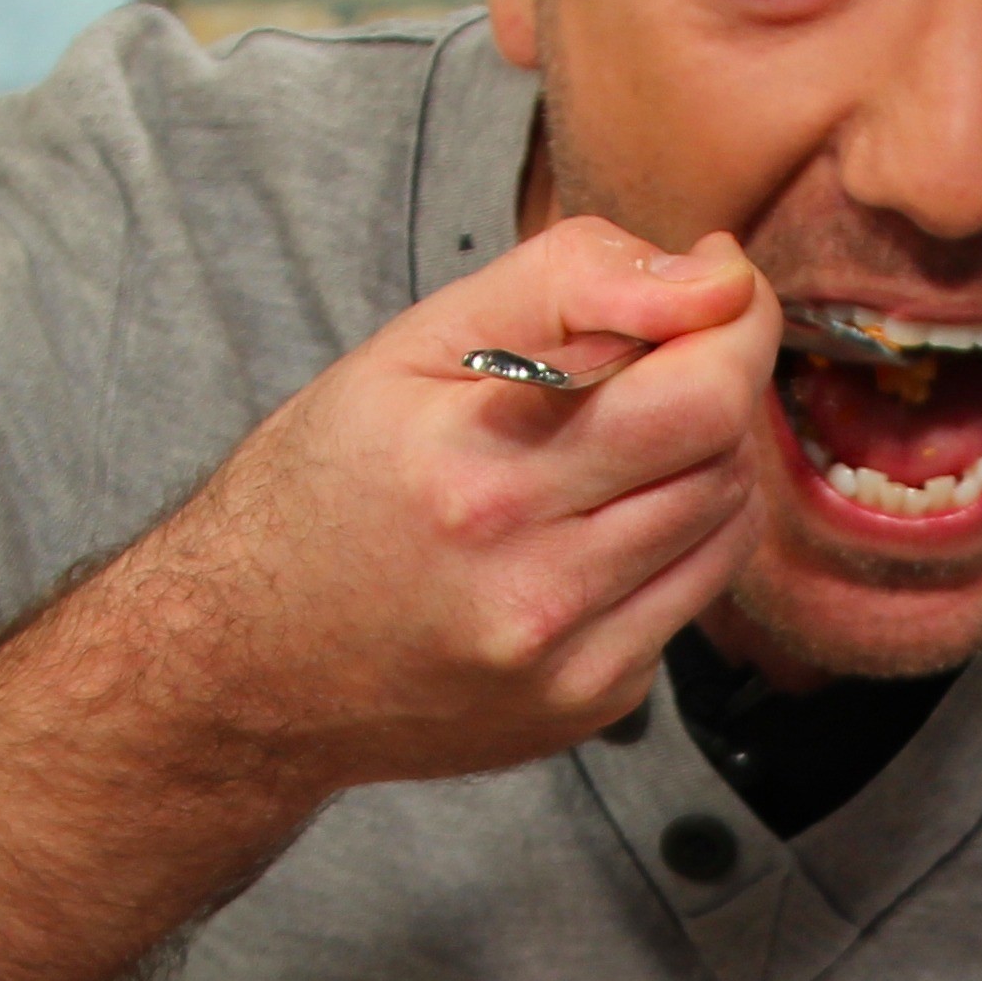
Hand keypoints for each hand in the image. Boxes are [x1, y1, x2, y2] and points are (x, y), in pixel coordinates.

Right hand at [119, 214, 780, 792]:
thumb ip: (568, 283)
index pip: (694, 392)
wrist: (247, 666)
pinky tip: (598, 523)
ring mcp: (564, 659)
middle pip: (724, 455)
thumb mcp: (410, 343)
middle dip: (724, 380)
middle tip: (673, 350)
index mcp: (474, 469)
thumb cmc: (324, 484)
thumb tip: (712, 276)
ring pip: (726, 525)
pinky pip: (690, 597)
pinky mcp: (586, 705)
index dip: (734, 322)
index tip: (716, 289)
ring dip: (707, 459)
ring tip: (626, 434)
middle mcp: (526, 579)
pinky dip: (675, 541)